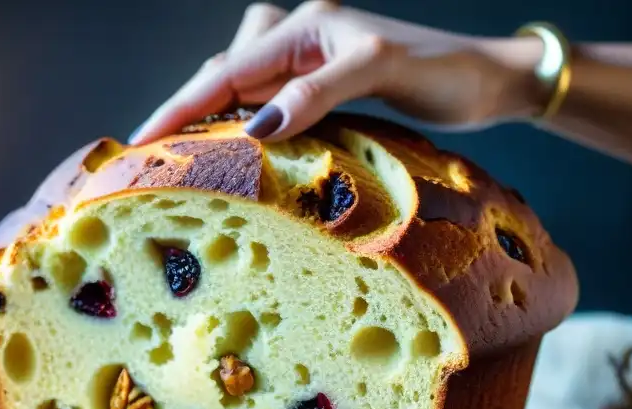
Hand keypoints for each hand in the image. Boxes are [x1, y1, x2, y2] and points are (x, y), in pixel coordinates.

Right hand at [128, 1, 541, 144]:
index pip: (226, 70)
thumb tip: (258, 127)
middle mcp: (299, 38)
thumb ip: (318, 91)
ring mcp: (309, 63)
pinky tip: (245, 149)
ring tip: (191, 156)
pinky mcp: (322, 86)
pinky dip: (248, 122)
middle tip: (153, 158)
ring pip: (241, 84)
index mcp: (305, 26)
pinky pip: (267, 100)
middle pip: (224, 75)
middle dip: (187, 112)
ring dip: (216, 115)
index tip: (143, 140)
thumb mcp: (381, 69)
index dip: (182, 106)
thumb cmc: (446, 70)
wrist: (488, 80)